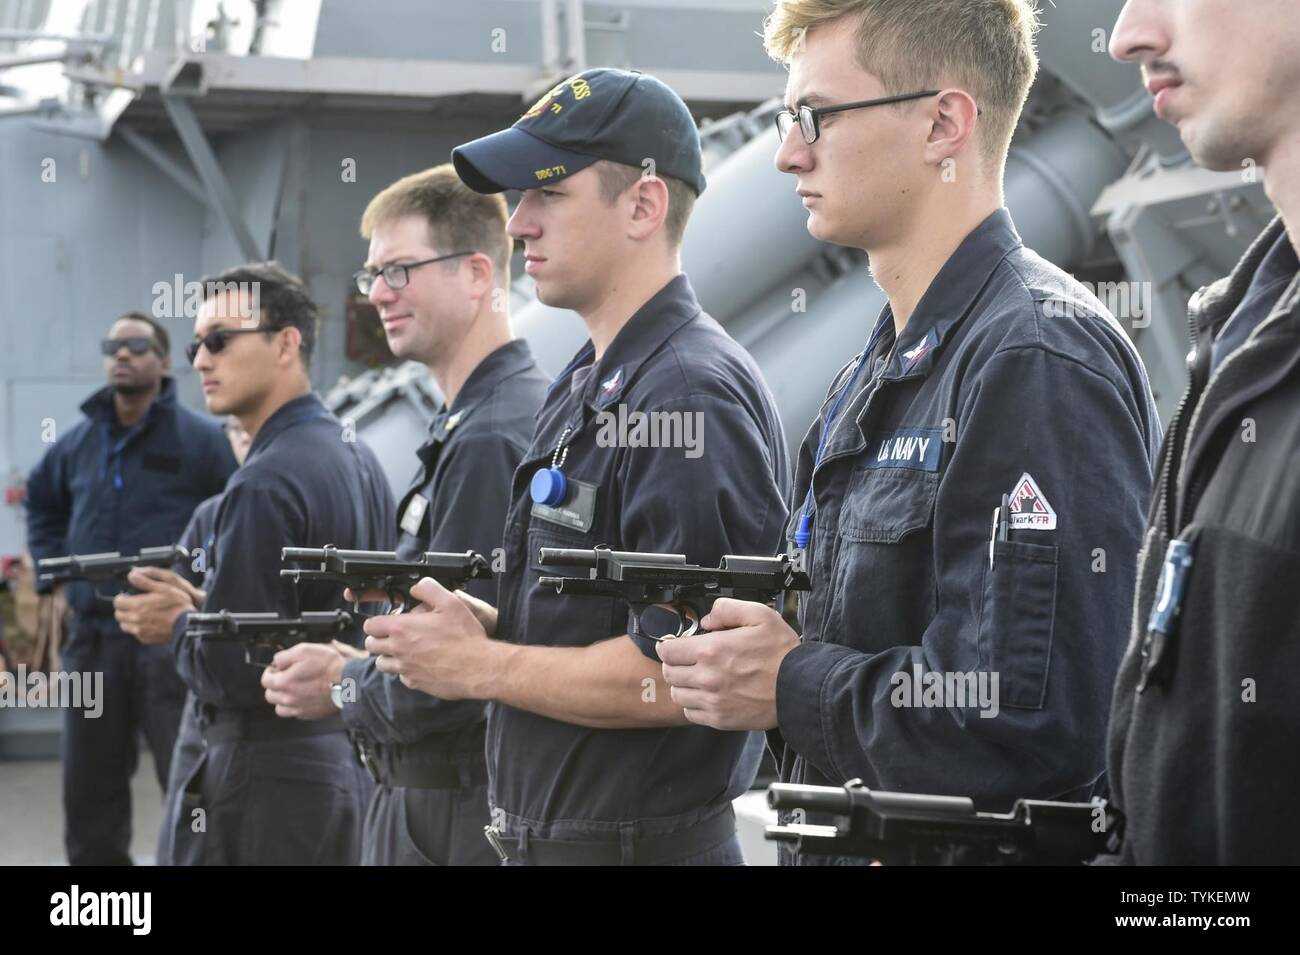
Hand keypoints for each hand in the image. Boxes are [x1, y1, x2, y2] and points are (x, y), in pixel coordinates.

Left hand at [114, 567, 199, 643]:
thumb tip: (132, 575)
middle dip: (124, 609)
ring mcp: (139, 631)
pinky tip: (149, 623)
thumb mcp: (164, 587)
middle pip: (118, 615)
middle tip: (135, 605)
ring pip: (125, 625)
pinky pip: (135, 633)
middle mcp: (135, 619)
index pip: (117, 602)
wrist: (188, 624)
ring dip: (129, 619)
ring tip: (142, 615)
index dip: (122, 598)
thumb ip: (145, 582)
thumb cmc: (178, 604)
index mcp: (137, 605)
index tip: (129, 596)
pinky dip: (138, 628)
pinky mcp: (145, 639)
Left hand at [262, 642, 347, 719]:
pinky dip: (296, 705)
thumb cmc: (329, 666)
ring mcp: (298, 708)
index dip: (271, 671)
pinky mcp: (309, 714)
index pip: (265, 680)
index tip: (277, 669)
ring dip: (283, 698)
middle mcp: (288, 698)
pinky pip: (295, 712)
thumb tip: (276, 662)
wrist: (348, 682)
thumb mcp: (304, 650)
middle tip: (287, 677)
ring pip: (280, 706)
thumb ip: (284, 656)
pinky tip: (305, 696)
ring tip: (294, 689)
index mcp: (283, 682)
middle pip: (270, 695)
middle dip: (276, 685)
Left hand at [364, 576, 504, 698]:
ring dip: (388, 656)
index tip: (387, 621)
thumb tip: (416, 587)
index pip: (371, 625)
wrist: (477, 668)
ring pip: (382, 664)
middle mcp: (399, 650)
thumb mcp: (450, 602)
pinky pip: (401, 677)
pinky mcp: (415, 683)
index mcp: (403, 628)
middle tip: (393, 636)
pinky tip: (419, 664)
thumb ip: (429, 589)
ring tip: (403, 651)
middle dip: (378, 639)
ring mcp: (406, 668)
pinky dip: (405, 671)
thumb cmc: (464, 636)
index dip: (377, 622)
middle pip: (371, 646)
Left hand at [656, 598, 797, 729]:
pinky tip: (708, 694)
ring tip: (698, 677)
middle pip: (669, 672)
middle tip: (690, 659)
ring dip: (683, 684)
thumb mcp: (760, 615)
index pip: (667, 650)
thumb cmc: (782, 654)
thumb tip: (707, 619)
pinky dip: (694, 704)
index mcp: (711, 650)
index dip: (670, 644)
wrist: (800, 688)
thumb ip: (727, 609)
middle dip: (675, 663)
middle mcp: (707, 678)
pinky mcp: (719, 719)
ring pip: (677, 694)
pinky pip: (690, 713)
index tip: (677, 644)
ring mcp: (712, 701)